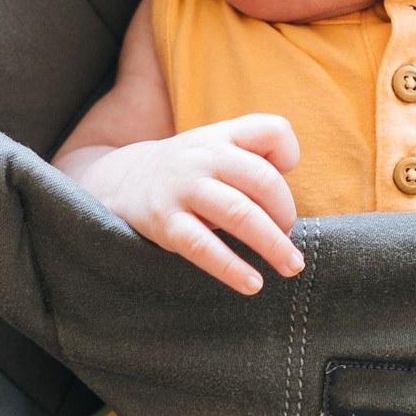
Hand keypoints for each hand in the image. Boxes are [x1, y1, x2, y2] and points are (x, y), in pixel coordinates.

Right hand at [73, 113, 302, 295]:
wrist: (123, 181)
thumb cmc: (192, 172)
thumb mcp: (219, 147)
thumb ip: (259, 157)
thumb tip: (286, 206)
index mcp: (222, 136)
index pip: (272, 131)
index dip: (289, 154)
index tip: (288, 174)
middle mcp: (203, 157)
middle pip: (264, 180)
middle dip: (286, 213)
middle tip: (290, 236)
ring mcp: (183, 189)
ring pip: (240, 213)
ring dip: (273, 244)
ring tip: (291, 266)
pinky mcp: (165, 223)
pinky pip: (204, 247)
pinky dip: (233, 268)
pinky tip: (253, 284)